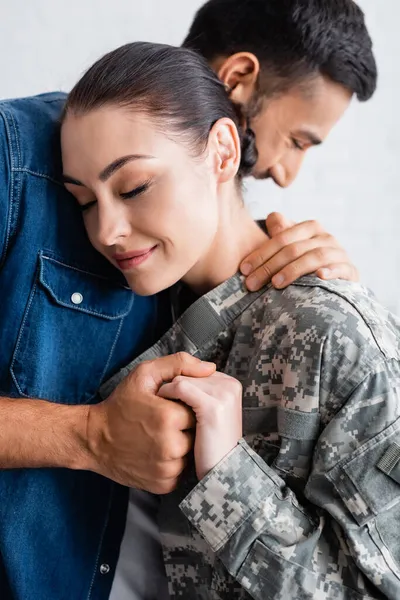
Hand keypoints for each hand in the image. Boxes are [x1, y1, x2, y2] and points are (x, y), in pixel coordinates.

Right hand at [86, 353, 215, 493]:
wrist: (93, 439)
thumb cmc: (120, 404)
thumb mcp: (145, 374)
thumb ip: (179, 364)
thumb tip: (210, 367)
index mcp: (169, 417)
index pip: (199, 411)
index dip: (187, 408)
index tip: (172, 407)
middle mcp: (170, 446)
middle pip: (197, 434)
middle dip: (185, 427)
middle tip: (165, 422)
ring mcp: (166, 468)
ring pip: (191, 454)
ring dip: (181, 446)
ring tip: (160, 437)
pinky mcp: (162, 485)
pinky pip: (181, 472)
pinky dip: (174, 464)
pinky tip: (158, 453)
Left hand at [159, 372, 241, 480]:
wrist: (219, 472)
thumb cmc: (210, 444)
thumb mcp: (209, 412)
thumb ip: (201, 390)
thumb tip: (190, 371)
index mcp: (230, 384)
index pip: (196, 370)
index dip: (181, 384)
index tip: (174, 403)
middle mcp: (230, 385)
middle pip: (189, 372)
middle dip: (174, 386)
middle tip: (165, 408)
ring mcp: (223, 395)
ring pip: (182, 378)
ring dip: (167, 391)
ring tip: (163, 411)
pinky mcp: (211, 406)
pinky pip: (179, 387)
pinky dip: (167, 395)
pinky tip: (161, 411)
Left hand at [240, 212, 358, 290]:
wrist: (336, 283)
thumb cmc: (305, 264)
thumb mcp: (291, 248)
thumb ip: (281, 234)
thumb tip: (272, 216)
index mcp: (309, 228)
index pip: (282, 238)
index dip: (261, 253)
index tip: (244, 269)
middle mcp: (326, 237)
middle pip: (293, 249)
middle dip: (269, 267)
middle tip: (252, 284)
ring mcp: (339, 253)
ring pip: (314, 257)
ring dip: (293, 271)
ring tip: (275, 284)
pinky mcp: (350, 271)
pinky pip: (341, 269)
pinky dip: (330, 272)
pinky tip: (319, 277)